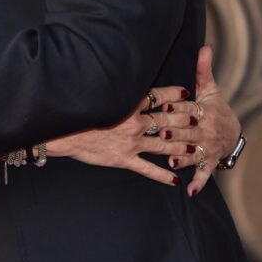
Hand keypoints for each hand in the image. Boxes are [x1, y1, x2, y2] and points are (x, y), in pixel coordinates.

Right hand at [47, 86, 198, 186]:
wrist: (62, 132)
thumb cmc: (79, 111)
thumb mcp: (101, 94)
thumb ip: (119, 91)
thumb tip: (130, 81)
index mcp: (128, 104)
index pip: (157, 97)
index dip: (174, 95)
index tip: (185, 93)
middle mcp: (133, 123)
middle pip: (166, 121)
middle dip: (184, 121)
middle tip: (198, 120)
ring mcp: (130, 143)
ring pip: (163, 146)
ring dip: (181, 147)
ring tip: (195, 149)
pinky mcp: (123, 159)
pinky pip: (148, 169)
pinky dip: (163, 175)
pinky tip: (175, 180)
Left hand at [160, 44, 240, 196]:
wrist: (234, 132)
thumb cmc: (216, 107)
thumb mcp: (211, 89)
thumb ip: (203, 69)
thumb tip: (205, 46)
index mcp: (206, 112)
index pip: (189, 110)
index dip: (178, 109)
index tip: (164, 107)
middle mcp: (207, 131)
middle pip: (189, 132)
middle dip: (175, 133)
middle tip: (161, 134)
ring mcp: (208, 148)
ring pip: (193, 153)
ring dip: (182, 158)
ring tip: (170, 161)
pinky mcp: (210, 163)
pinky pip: (204, 174)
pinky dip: (198, 183)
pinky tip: (189, 191)